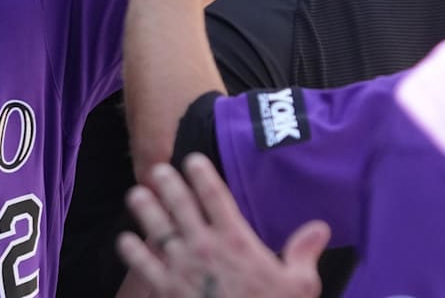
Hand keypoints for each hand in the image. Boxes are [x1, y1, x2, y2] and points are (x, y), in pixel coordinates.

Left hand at [117, 154, 329, 297]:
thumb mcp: (299, 286)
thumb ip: (304, 252)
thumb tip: (320, 227)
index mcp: (235, 240)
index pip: (214, 195)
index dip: (201, 173)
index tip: (192, 159)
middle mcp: (204, 246)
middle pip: (180, 204)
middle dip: (167, 184)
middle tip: (158, 170)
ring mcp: (181, 267)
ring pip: (157, 229)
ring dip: (145, 210)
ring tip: (136, 194)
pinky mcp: (165, 288)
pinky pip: (143, 265)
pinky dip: (132, 252)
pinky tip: (124, 240)